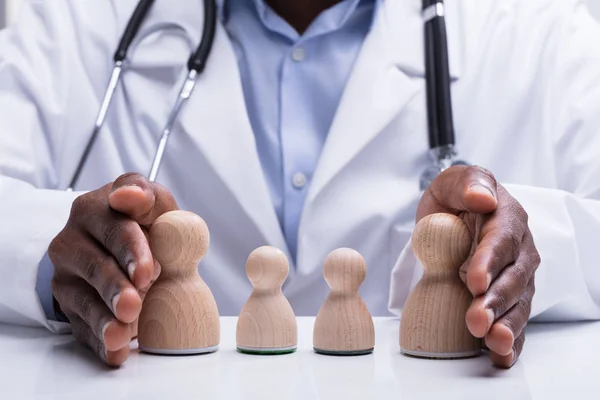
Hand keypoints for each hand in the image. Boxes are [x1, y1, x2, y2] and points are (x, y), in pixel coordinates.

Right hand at [49, 173, 178, 366]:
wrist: (124, 248)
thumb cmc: (145, 224)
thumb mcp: (156, 208)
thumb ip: (152, 201)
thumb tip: (133, 196)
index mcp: (98, 207)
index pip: (113, 224)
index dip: (130, 247)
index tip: (145, 270)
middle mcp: (74, 237)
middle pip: (95, 263)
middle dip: (115, 287)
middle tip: (133, 305)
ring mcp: (67, 272)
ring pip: (82, 297)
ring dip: (104, 317)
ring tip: (122, 332)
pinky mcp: (68, 302)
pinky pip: (81, 325)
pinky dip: (99, 340)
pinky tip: (114, 350)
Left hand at [417, 165, 539, 367]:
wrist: (451, 217)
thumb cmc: (453, 198)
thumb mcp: (452, 182)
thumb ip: (468, 184)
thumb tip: (483, 197)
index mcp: (508, 218)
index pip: (503, 241)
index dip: (490, 262)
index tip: (474, 281)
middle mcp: (520, 250)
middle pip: (514, 278)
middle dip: (496, 301)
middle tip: (476, 320)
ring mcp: (517, 277)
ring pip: (518, 304)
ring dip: (506, 325)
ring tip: (493, 342)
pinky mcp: (508, 298)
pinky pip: (514, 321)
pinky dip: (511, 341)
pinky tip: (502, 357)